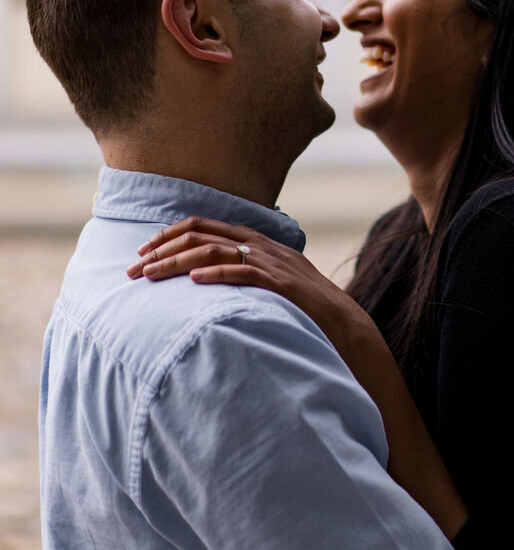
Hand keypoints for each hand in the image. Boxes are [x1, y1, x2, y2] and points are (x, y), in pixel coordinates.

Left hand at [127, 216, 356, 345]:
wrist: (344, 323)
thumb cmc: (303, 307)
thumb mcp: (270, 280)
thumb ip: (243, 271)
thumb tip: (204, 276)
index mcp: (256, 241)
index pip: (203, 225)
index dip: (169, 235)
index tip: (142, 252)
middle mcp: (261, 245)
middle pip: (201, 234)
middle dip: (162, 248)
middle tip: (134, 268)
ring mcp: (272, 262)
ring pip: (214, 250)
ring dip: (178, 262)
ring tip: (151, 275)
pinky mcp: (281, 283)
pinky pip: (244, 272)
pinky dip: (216, 273)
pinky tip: (194, 280)